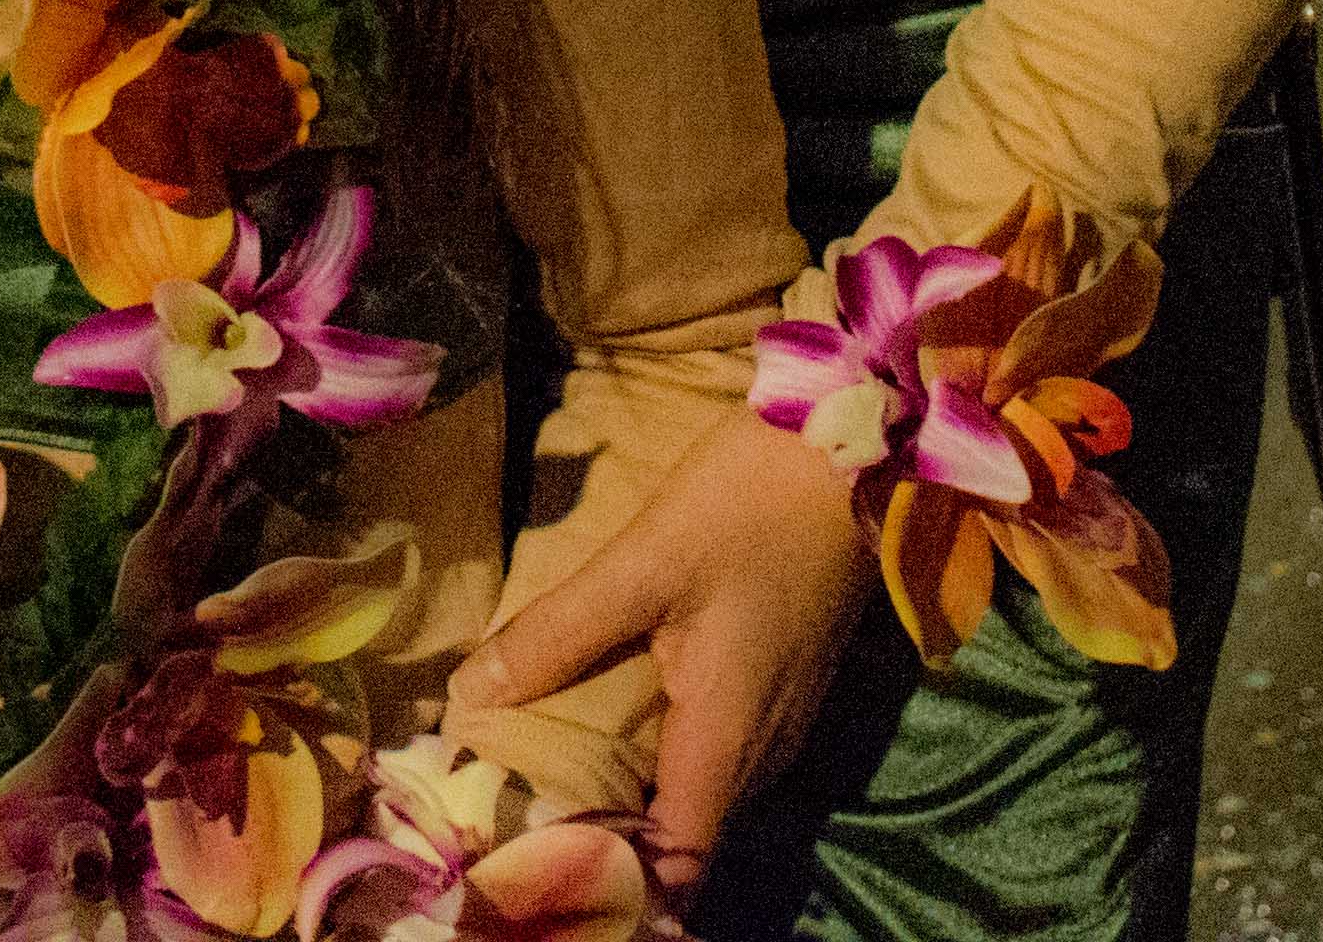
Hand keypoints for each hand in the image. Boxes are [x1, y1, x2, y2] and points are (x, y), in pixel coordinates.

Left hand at [450, 407, 871, 894]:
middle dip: (615, 839)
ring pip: (706, 792)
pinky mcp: (784, 682)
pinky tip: (615, 723)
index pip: (679, 860)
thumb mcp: (641, 563)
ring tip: (553, 782)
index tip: (547, 864)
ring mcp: (781, 715)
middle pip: (688, 834)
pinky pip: (722, 751)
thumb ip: (557, 633)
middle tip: (527, 820)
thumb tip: (469, 694)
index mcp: (728, 737)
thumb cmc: (749, 505)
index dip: (618, 877)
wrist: (852, 446)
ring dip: (642, 799)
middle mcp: (763, 748)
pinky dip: (668, 757)